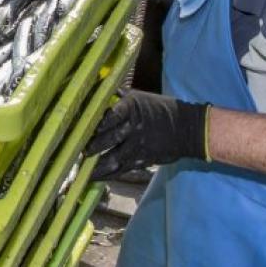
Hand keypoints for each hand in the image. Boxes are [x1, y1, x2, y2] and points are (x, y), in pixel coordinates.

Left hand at [85, 90, 207, 177]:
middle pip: (109, 138)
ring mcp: (138, 145)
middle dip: (92, 146)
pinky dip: (107, 174)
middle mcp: (133, 127)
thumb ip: (120, 95)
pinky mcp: (142, 160)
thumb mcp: (141, 97)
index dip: (96, 123)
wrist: (188, 128)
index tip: (79, 128)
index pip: (111, 115)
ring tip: (80, 170)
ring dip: (96, 165)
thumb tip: (98, 89)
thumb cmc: (161, 110)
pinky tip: (94, 177)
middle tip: (76, 151)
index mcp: (132, 108)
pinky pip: (122, 169)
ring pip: (113, 158)